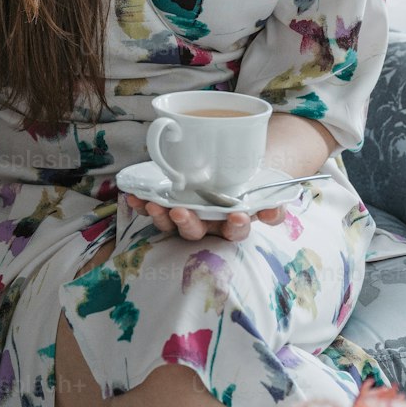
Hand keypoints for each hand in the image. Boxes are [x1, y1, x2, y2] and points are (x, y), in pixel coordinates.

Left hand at [122, 190, 289, 241]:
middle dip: (187, 224)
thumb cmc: (248, 186)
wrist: (233, 174)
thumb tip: (272, 211)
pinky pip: (153, 211)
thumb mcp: (264, 192)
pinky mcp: (167, 209)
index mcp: (230, 225)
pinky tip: (133, 197)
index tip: (237, 216)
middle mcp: (206, 226)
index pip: (235, 231)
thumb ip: (272, 202)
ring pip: (170, 226)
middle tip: (180, 212)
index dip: (236, 226)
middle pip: (196, 232)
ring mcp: (185, 219)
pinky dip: (142, 206)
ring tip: (153, 205)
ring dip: (160, 217)